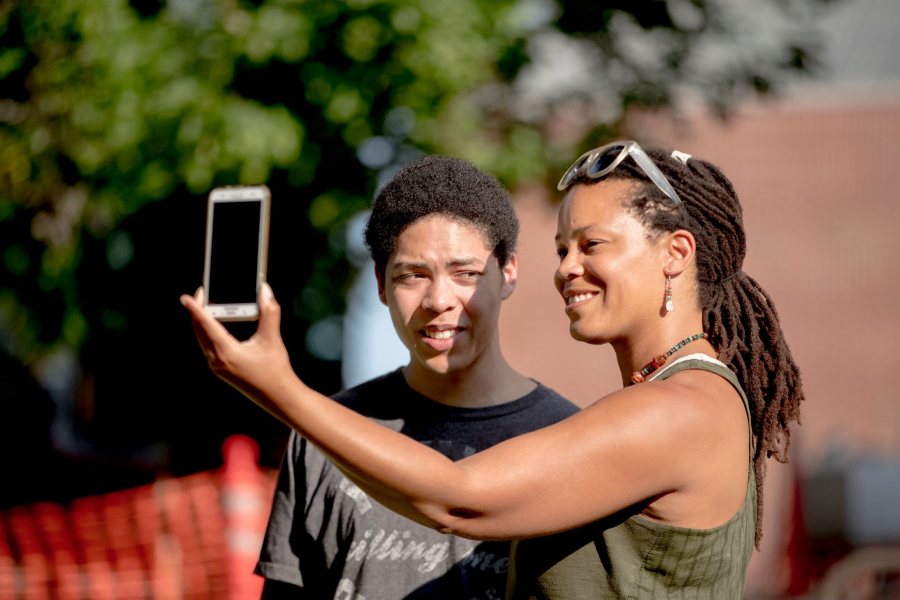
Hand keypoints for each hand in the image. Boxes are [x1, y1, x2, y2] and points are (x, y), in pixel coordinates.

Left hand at [180, 283, 295, 403]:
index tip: (185, 297)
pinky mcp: (222, 369)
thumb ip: (269, 312)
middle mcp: (217, 360)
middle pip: (199, 331)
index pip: (206, 325)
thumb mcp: (272, 339)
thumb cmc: (276, 369)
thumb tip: (265, 290)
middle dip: (197, 312)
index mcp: (226, 352)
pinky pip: (208, 346)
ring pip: (202, 339)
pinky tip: (214, 325)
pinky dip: (208, 332)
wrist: (278, 397)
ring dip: (202, 322)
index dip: (195, 309)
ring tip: (206, 306)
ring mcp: (217, 366)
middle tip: (202, 294)